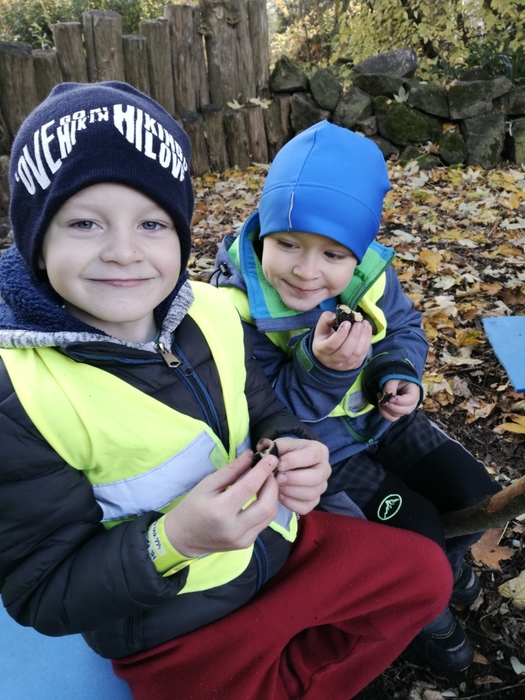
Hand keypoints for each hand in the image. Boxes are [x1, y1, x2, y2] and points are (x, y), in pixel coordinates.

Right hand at [163, 449, 279, 557]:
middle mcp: (234, 529)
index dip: (263, 470)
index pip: (249, 487)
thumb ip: (231, 470)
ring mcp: (242, 540)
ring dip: (272, 496)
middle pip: (267, 506)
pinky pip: (264, 523)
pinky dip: (266, 507)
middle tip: (269, 471)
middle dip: (272, 485)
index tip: (271, 458)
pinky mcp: (246, 544)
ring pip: (269, 516)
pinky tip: (260, 496)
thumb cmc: (192, 507)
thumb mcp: (207, 484)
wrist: (183, 537)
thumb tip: (251, 456)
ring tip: (265, 482)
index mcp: (221, 511)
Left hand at [257, 437, 330, 514]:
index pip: (311, 456)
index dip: (294, 461)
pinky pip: (305, 507)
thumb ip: (275, 445)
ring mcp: (321, 487)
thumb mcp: (283, 444)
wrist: (291, 464)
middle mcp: (325, 470)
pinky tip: (280, 495)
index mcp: (319, 451)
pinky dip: (290, 503)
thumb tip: (264, 447)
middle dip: (294, 479)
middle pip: (316, 478)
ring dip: (290, 491)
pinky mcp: (314, 501)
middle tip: (277, 478)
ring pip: (311, 494)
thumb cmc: (288, 452)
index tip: (278, 464)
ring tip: (276, 486)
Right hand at [312, 311, 371, 370]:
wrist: (327, 355)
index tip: (347, 322)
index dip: (341, 334)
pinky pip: (363, 355)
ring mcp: (344, 365)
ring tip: (365, 324)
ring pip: (356, 354)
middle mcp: (332, 361)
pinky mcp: (355, 365)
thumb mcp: (321, 328)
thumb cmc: (324, 338)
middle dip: (355, 335)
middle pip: (345, 351)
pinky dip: (367, 341)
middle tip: (359, 323)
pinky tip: (367, 330)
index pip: (332, 344)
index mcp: (321, 350)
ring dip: (363, 338)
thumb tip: (337, 315)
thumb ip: (326, 319)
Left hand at [377, 380, 419, 420]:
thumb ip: (391, 386)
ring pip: (397, 415)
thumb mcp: (394, 378)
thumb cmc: (397, 379)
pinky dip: (384, 413)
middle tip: (382, 399)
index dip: (400, 401)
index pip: (410, 400)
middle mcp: (412, 403)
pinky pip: (392, 418)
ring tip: (380, 398)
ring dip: (386, 409)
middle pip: (405, 410)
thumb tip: (387, 395)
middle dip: (392, 407)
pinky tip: (381, 404)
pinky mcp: (398, 413)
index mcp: (414, 392)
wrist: (395, 383)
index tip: (389, 398)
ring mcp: (405, 410)